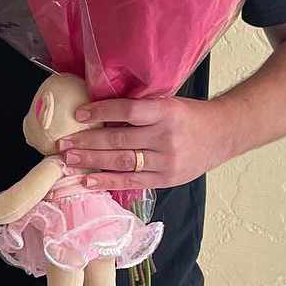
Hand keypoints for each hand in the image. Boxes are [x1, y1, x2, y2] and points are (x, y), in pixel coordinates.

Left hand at [58, 97, 231, 191]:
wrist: (223, 134)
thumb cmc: (189, 115)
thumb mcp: (167, 103)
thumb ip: (139, 110)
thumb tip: (98, 111)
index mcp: (166, 112)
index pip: (128, 111)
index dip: (101, 112)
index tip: (78, 114)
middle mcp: (166, 137)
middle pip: (120, 140)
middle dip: (87, 142)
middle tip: (62, 144)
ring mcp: (166, 161)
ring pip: (122, 162)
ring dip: (91, 161)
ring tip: (68, 160)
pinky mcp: (166, 179)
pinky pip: (131, 182)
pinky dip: (107, 181)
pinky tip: (87, 180)